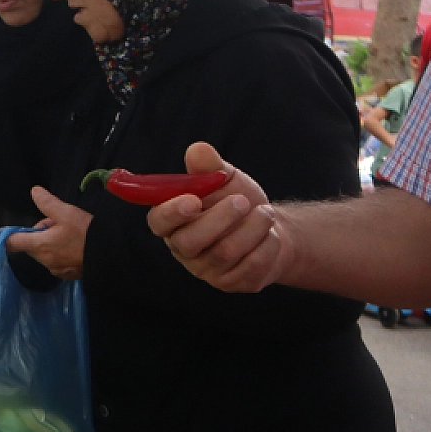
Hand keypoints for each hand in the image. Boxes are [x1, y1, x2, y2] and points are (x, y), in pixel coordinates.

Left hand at [6, 186, 91, 279]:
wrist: (112, 255)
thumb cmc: (86, 233)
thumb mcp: (67, 212)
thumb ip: (47, 203)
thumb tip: (34, 192)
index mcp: (40, 246)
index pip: (13, 242)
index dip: (12, 234)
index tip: (19, 228)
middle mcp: (44, 261)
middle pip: (31, 245)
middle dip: (40, 234)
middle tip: (59, 224)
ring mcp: (56, 270)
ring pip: (45, 253)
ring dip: (51, 243)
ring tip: (70, 234)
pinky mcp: (67, 275)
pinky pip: (57, 262)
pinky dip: (61, 253)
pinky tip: (75, 246)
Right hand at [146, 141, 286, 292]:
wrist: (271, 228)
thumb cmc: (239, 202)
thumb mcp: (225, 179)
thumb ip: (209, 167)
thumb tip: (198, 149)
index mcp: (174, 221)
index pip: (159, 222)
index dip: (171, 213)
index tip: (193, 200)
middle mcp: (184, 248)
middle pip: (190, 241)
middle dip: (219, 219)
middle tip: (242, 200)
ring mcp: (207, 269)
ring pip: (225, 252)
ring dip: (251, 228)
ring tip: (266, 212)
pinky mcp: (232, 282)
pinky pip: (250, 266)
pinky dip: (266, 244)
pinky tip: (269, 234)